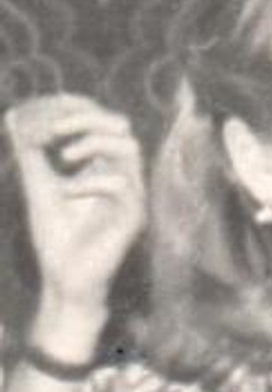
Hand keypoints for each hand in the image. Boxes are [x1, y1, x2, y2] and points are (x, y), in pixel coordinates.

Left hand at [5, 94, 144, 355]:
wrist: (64, 281)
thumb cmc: (55, 237)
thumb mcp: (37, 185)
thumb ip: (30, 152)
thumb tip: (16, 115)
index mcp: (104, 166)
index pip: (98, 120)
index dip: (70, 110)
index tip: (37, 120)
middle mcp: (123, 176)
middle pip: (119, 126)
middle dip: (84, 119)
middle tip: (52, 130)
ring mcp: (132, 197)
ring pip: (129, 148)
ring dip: (92, 143)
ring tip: (62, 158)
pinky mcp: (134, 219)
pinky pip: (121, 185)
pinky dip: (90, 182)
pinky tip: (66, 193)